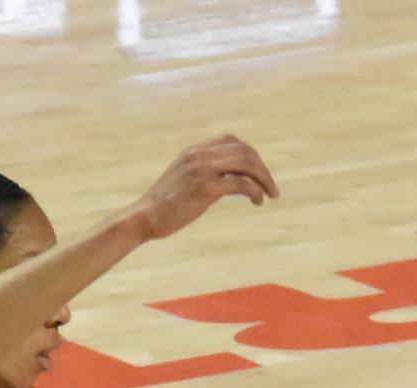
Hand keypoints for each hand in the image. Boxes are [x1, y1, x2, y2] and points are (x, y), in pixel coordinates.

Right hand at [127, 135, 279, 238]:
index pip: (231, 140)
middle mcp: (199, 155)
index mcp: (194, 151)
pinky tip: (257, 201)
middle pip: (244, 150)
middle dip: (262, 168)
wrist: (144, 217)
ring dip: (264, 178)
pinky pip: (241, 184)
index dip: (250, 155)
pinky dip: (254, 192)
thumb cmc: (163, 206)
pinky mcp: (206, 188)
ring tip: (271, 194)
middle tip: (271, 188)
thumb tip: (223, 183)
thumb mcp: (183, 181)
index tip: (258, 174)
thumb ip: (201, 175)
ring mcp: (202, 169)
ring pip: (246, 163)